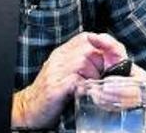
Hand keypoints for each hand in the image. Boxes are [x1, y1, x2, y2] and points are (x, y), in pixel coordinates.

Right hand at [11, 32, 130, 128]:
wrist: (30, 108)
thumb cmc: (53, 93)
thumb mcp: (68, 73)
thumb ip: (86, 65)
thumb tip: (112, 64)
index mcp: (63, 52)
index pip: (87, 37)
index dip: (105, 44)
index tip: (116, 57)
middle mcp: (58, 58)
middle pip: (89, 50)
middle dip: (102, 66)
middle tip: (102, 80)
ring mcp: (55, 71)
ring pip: (84, 63)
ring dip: (95, 78)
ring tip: (92, 89)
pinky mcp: (54, 86)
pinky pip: (77, 81)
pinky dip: (88, 89)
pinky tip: (87, 95)